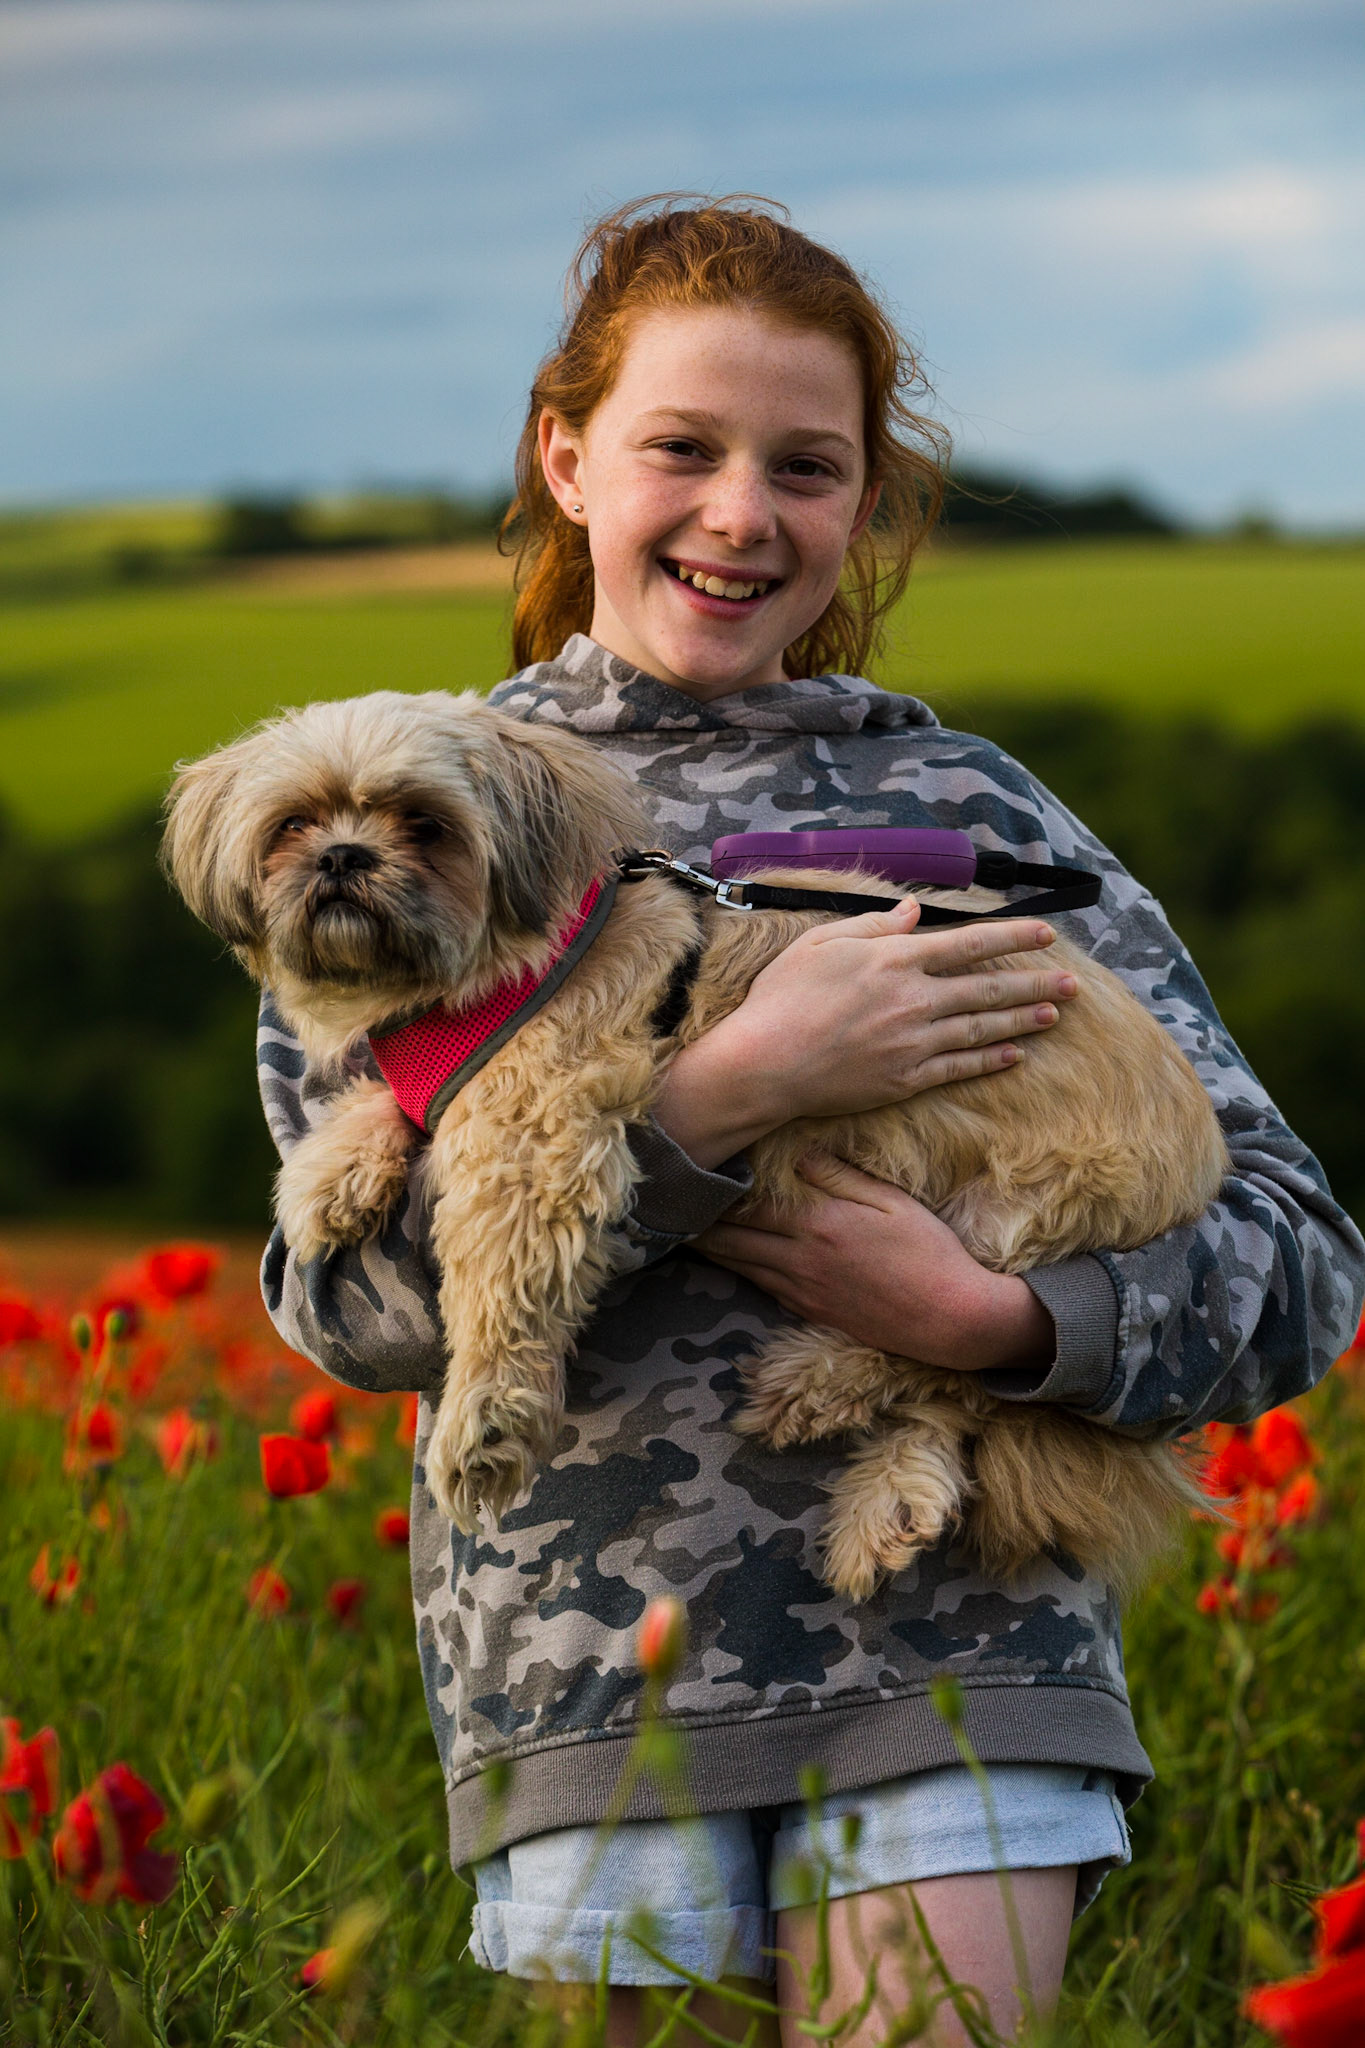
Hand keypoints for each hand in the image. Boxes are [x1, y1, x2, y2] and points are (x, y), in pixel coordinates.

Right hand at [653, 898, 1076, 1169]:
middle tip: (1072, 983)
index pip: (970, 943)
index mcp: (895, 960)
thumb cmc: (782, 999)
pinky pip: (960, 1068)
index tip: (1047, 934)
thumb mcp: (820, 943)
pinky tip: (1016, 1055)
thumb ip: (872, 925)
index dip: (1014, 937)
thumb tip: (912, 912)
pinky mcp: (906, 1080)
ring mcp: (914, 1043)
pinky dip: (991, 1061)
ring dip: (1023, 1020)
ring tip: (1055, 1014)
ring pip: (983, 1028)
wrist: (765, 1064)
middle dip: (1035, 982)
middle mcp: (914, 999)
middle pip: (988, 987)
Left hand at [695, 1153, 1056, 1372]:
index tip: (689, 1172)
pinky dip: (739, 1271)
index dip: (715, 1190)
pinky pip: (763, 1287)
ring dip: (709, 1249)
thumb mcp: (891, 1202)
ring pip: (740, 1266)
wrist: (950, 1319)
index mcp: (819, 1223)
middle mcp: (800, 1258)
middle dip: (696, 1222)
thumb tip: (798, 1152)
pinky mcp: (811, 1312)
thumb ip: (839, 1177)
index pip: (749, 1203)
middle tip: (664, 1206)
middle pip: (731, 1239)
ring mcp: (803, 1289)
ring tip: (682, 1231)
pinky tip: (730, 1261)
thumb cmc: (928, 1252)